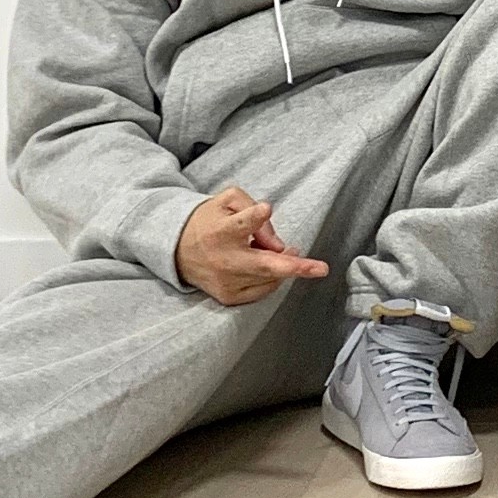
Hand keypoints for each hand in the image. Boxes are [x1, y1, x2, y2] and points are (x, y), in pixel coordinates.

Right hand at [174, 187, 329, 305]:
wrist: (177, 251)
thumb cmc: (209, 221)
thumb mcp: (227, 201)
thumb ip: (252, 209)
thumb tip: (277, 244)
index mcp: (220, 232)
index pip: (238, 225)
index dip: (254, 218)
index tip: (266, 208)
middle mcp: (223, 260)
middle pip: (262, 265)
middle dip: (293, 267)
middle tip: (320, 268)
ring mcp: (226, 282)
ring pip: (269, 278)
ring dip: (284, 265)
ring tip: (280, 251)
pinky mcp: (228, 297)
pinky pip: (262, 291)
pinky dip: (273, 279)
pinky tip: (269, 264)